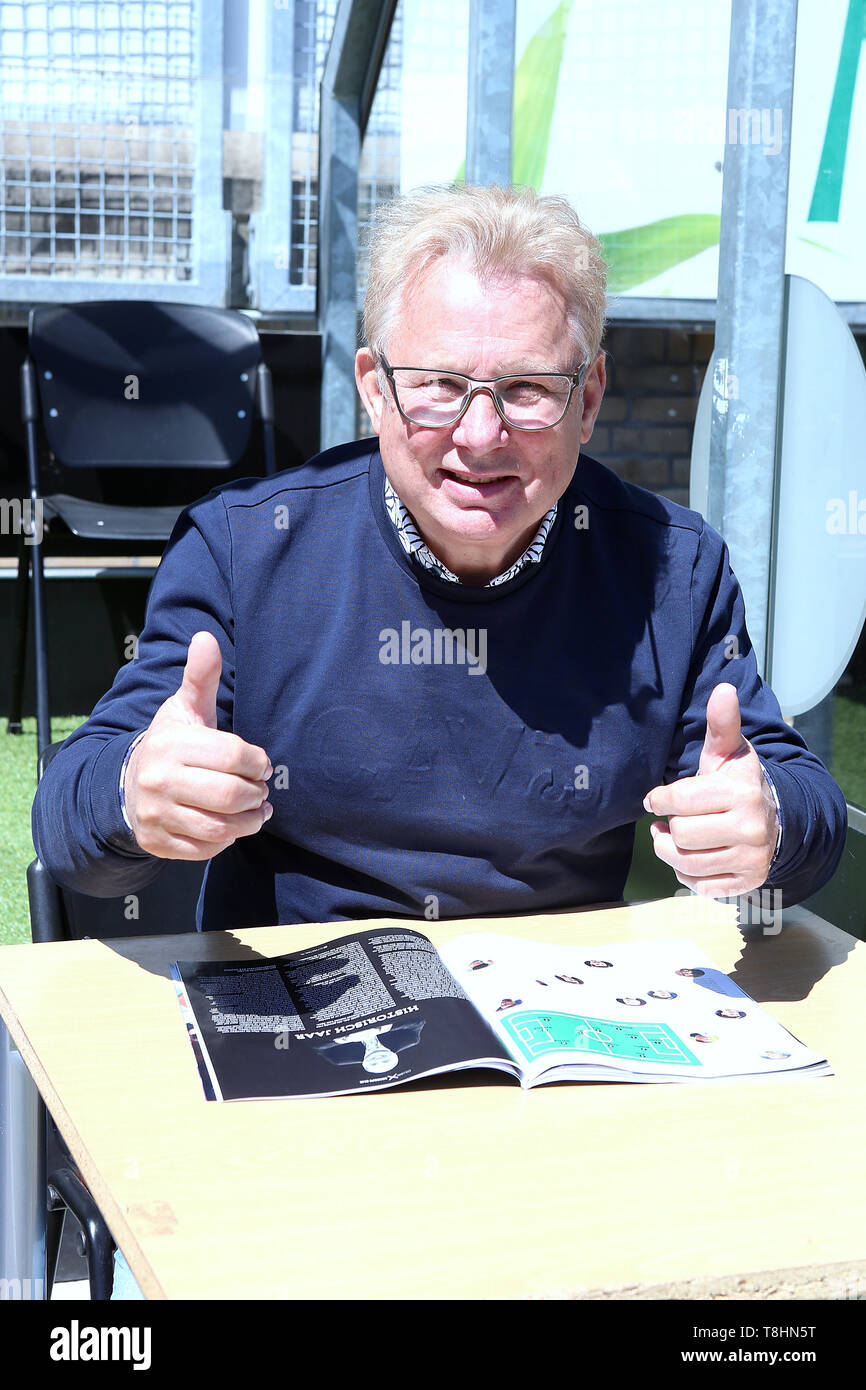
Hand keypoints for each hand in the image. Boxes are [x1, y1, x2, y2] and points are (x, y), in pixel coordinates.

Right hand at [124, 630, 272, 858]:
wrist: (125, 785)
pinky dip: (225, 841)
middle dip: (256, 794)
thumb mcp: (184, 708)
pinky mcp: (158, 842)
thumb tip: (206, 639)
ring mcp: (157, 814)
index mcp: (171, 744)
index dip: (256, 762)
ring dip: (248, 822)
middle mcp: (159, 780)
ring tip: (256, 811)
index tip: (262, 764)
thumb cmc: (169, 744)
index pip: (232, 756)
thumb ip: (200, 677)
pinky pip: (204, 849)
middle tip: (261, 791)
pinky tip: (232, 826)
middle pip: (229, 795)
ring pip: (219, 828)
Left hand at [643, 682, 779, 896]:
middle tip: (670, 820)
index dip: (659, 799)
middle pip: (680, 834)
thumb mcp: (728, 752)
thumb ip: (721, 724)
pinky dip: (688, 874)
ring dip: (670, 851)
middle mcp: (750, 827)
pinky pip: (700, 885)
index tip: (656, 799)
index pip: (679, 800)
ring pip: (685, 863)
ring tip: (674, 838)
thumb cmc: (738, 783)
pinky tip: (694, 857)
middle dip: (667, 827)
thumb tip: (723, 690)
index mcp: (740, 792)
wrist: (777, 819)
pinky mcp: (748, 882)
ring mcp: (751, 858)